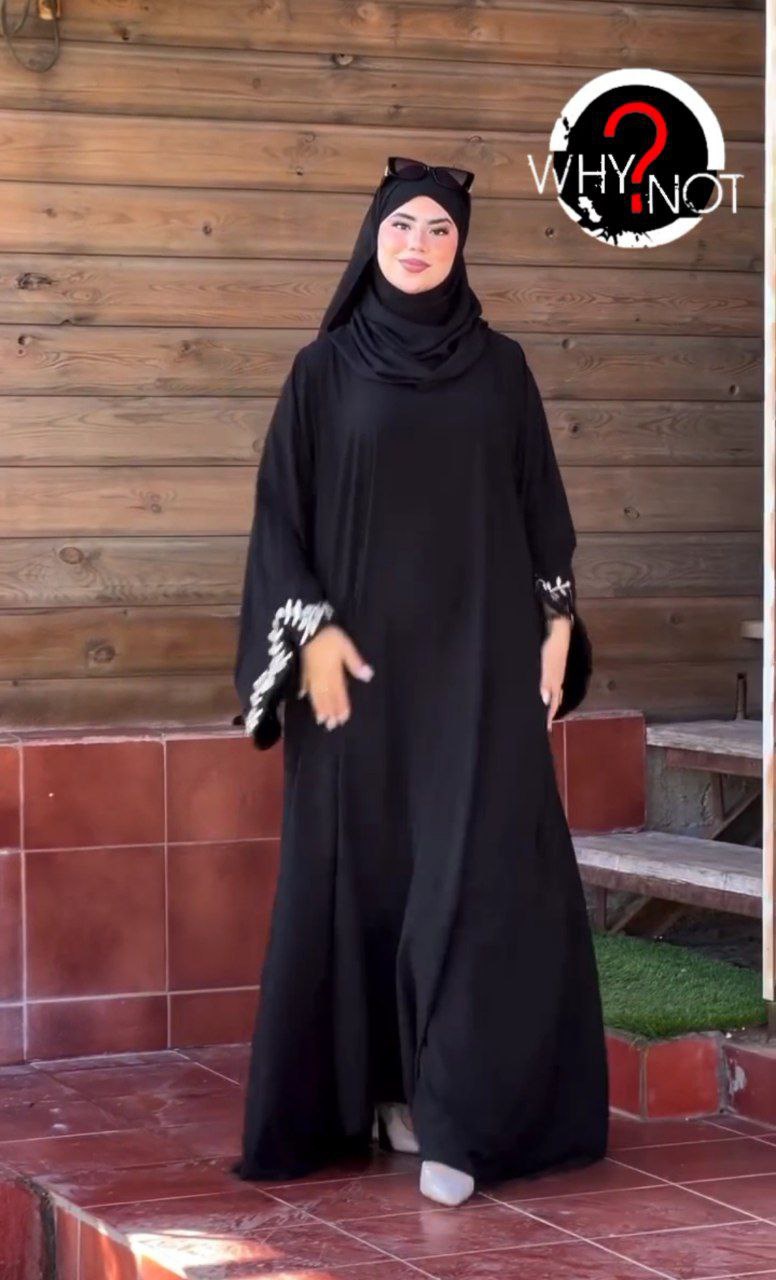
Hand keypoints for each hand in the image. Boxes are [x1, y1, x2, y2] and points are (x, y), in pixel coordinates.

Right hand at [298, 624, 373, 730]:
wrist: (308, 628)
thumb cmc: (330, 637)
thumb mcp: (346, 646)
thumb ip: (355, 662)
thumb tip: (368, 676)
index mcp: (334, 673)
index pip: (339, 693)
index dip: (341, 706)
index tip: (343, 719)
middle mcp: (322, 677)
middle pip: (326, 697)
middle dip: (329, 712)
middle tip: (331, 726)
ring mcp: (311, 674)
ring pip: (315, 694)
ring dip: (318, 707)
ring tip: (320, 719)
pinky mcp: (303, 668)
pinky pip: (304, 682)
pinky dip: (304, 691)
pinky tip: (303, 697)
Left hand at [540, 615, 571, 729]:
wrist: (560, 628)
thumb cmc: (551, 647)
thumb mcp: (547, 664)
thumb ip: (546, 682)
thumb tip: (546, 701)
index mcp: (555, 682)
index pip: (552, 704)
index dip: (548, 716)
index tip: (544, 729)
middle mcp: (557, 680)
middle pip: (554, 700)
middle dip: (549, 713)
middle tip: (544, 726)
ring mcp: (557, 673)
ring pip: (554, 693)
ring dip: (550, 704)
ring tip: (546, 714)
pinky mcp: (554, 667)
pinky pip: (553, 684)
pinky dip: (551, 692)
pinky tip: (547, 693)